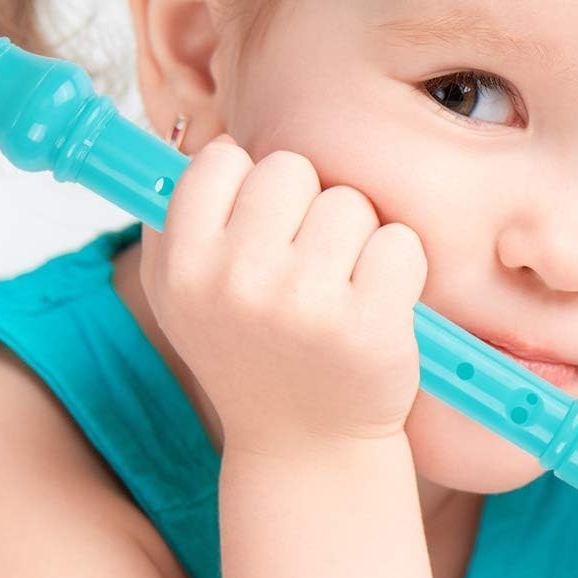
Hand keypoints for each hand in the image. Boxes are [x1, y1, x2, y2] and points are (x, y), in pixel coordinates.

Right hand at [141, 134, 429, 457]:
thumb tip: (202, 133)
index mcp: (184, 267)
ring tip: (338, 293)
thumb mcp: (182, 295)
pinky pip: (401, 243)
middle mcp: (237, 283)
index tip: (259, 229)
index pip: (222, 159)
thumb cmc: (248, 352)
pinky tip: (375, 308)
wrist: (306, 445)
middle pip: (291, 170)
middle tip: (305, 268)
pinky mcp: (369, 327)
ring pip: (350, 203)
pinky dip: (400, 269)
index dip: (250, 188)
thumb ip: (175, 213)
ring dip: (355, 240)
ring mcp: (304, 306)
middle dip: (307, 207)